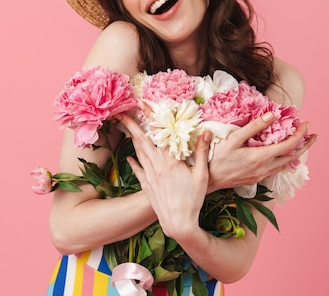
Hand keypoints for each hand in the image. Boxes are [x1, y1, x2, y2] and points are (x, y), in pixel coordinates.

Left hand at [116, 113, 211, 239]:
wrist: (178, 224)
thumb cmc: (192, 200)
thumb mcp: (201, 174)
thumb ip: (202, 152)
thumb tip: (207, 132)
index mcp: (169, 160)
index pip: (160, 133)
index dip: (151, 117)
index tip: (143, 104)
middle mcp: (156, 166)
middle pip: (142, 140)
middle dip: (131, 125)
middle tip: (121, 113)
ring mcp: (149, 176)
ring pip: (138, 153)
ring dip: (132, 139)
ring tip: (125, 128)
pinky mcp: (147, 186)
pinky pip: (138, 170)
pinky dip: (133, 162)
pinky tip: (129, 157)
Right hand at [207, 112, 318, 192]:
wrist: (208, 180)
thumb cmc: (217, 157)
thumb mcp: (233, 138)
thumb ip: (253, 127)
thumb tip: (272, 115)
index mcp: (260, 157)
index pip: (288, 145)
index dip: (299, 134)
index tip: (306, 123)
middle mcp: (264, 168)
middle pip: (292, 157)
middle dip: (305, 145)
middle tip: (314, 135)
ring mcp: (261, 175)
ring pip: (285, 164)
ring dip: (296, 153)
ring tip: (303, 143)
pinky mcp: (256, 178)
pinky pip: (277, 169)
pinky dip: (285, 159)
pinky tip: (283, 154)